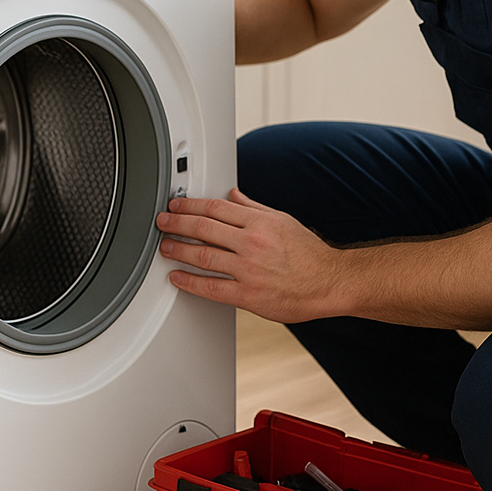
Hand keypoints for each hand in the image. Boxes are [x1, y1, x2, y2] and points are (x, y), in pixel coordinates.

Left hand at [155, 189, 348, 322]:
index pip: (216, 208)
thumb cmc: (309, 254)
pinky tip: (178, 277)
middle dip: (177, 223)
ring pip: (204, 256)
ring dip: (179, 250)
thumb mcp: (282, 220)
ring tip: (165, 247)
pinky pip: (212, 288)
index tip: (177, 206)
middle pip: (204, 228)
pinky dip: (190, 282)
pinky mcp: (248, 295)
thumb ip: (253, 208)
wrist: (328, 282)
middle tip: (162, 222)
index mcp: (259, 222)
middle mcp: (252, 243)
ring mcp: (248, 270)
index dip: (191, 205)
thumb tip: (232, 195)